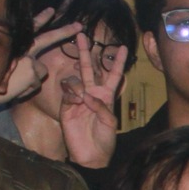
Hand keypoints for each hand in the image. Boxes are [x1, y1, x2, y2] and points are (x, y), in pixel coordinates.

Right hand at [59, 36, 128, 169]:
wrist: (91, 155)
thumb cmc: (105, 140)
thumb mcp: (110, 122)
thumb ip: (101, 107)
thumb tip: (85, 95)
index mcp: (107, 96)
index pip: (113, 75)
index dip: (117, 61)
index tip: (123, 47)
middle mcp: (92, 94)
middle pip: (89, 68)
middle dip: (85, 51)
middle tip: (81, 34)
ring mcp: (78, 99)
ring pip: (75, 79)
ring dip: (77, 84)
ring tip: (81, 98)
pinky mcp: (66, 107)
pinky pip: (67, 92)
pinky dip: (71, 94)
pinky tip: (75, 101)